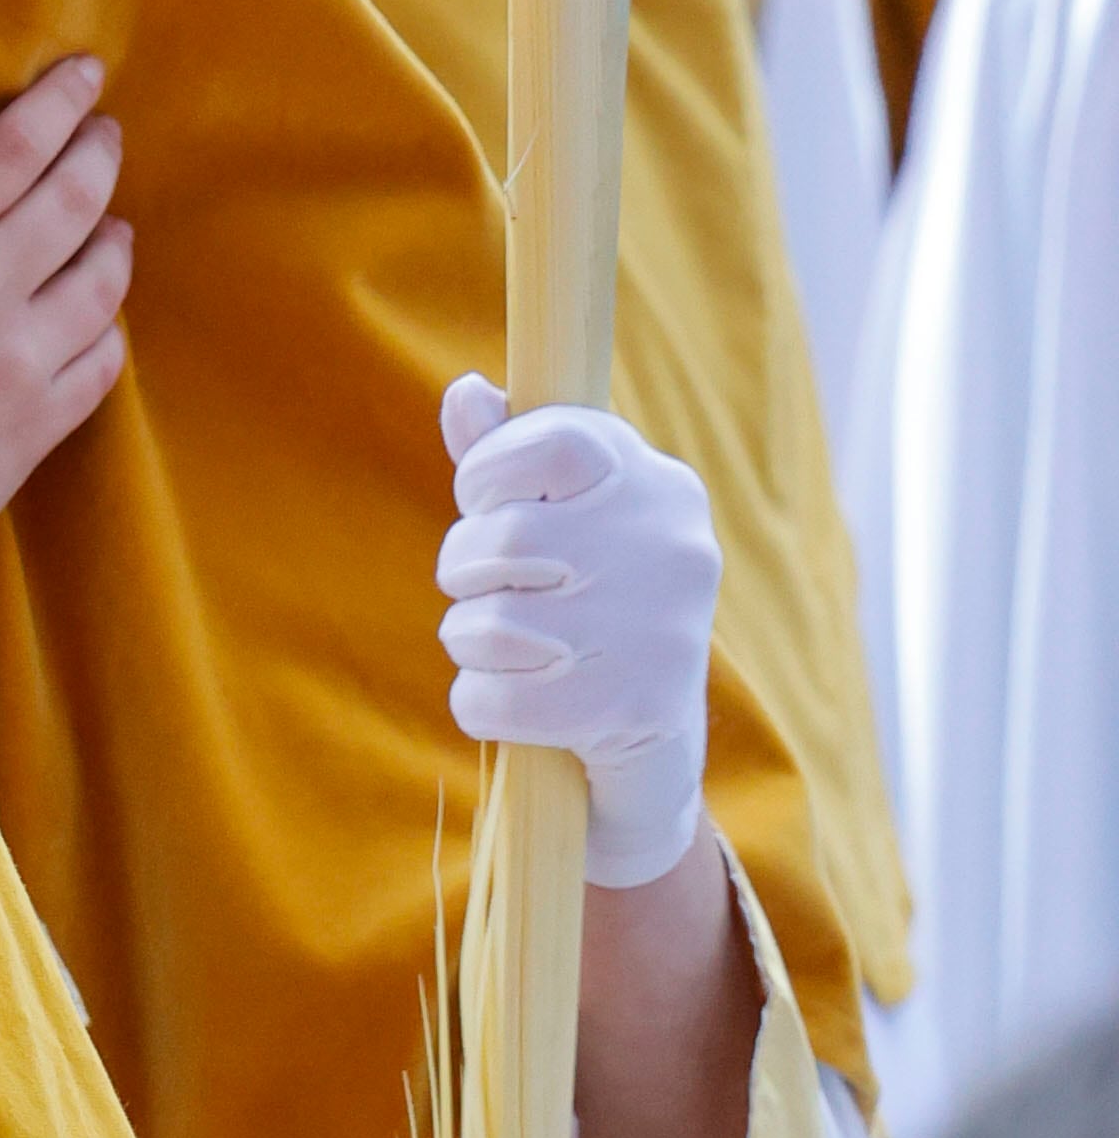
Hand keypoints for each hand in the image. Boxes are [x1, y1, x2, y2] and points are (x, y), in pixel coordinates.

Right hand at [0, 58, 130, 589]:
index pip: (11, 149)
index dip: (58, 103)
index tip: (84, 75)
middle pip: (73, 198)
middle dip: (98, 154)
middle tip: (106, 135)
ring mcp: (15, 362)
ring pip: (101, 279)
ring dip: (114, 240)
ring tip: (113, 226)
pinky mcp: (35, 429)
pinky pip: (102, 361)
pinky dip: (108, 329)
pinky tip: (97, 319)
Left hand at [439, 379, 718, 889]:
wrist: (653, 743)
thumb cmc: (589, 599)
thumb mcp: (562, 513)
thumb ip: (509, 452)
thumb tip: (465, 393)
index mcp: (660, 485)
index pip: (547, 445)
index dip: (487, 472)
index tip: (483, 502)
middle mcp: (674, 552)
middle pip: (503, 536)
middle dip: (463, 566)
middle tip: (482, 587)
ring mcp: (656, 635)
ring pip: (487, 624)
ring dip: (469, 641)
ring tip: (503, 647)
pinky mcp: (629, 713)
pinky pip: (490, 700)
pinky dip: (479, 705)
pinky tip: (513, 702)